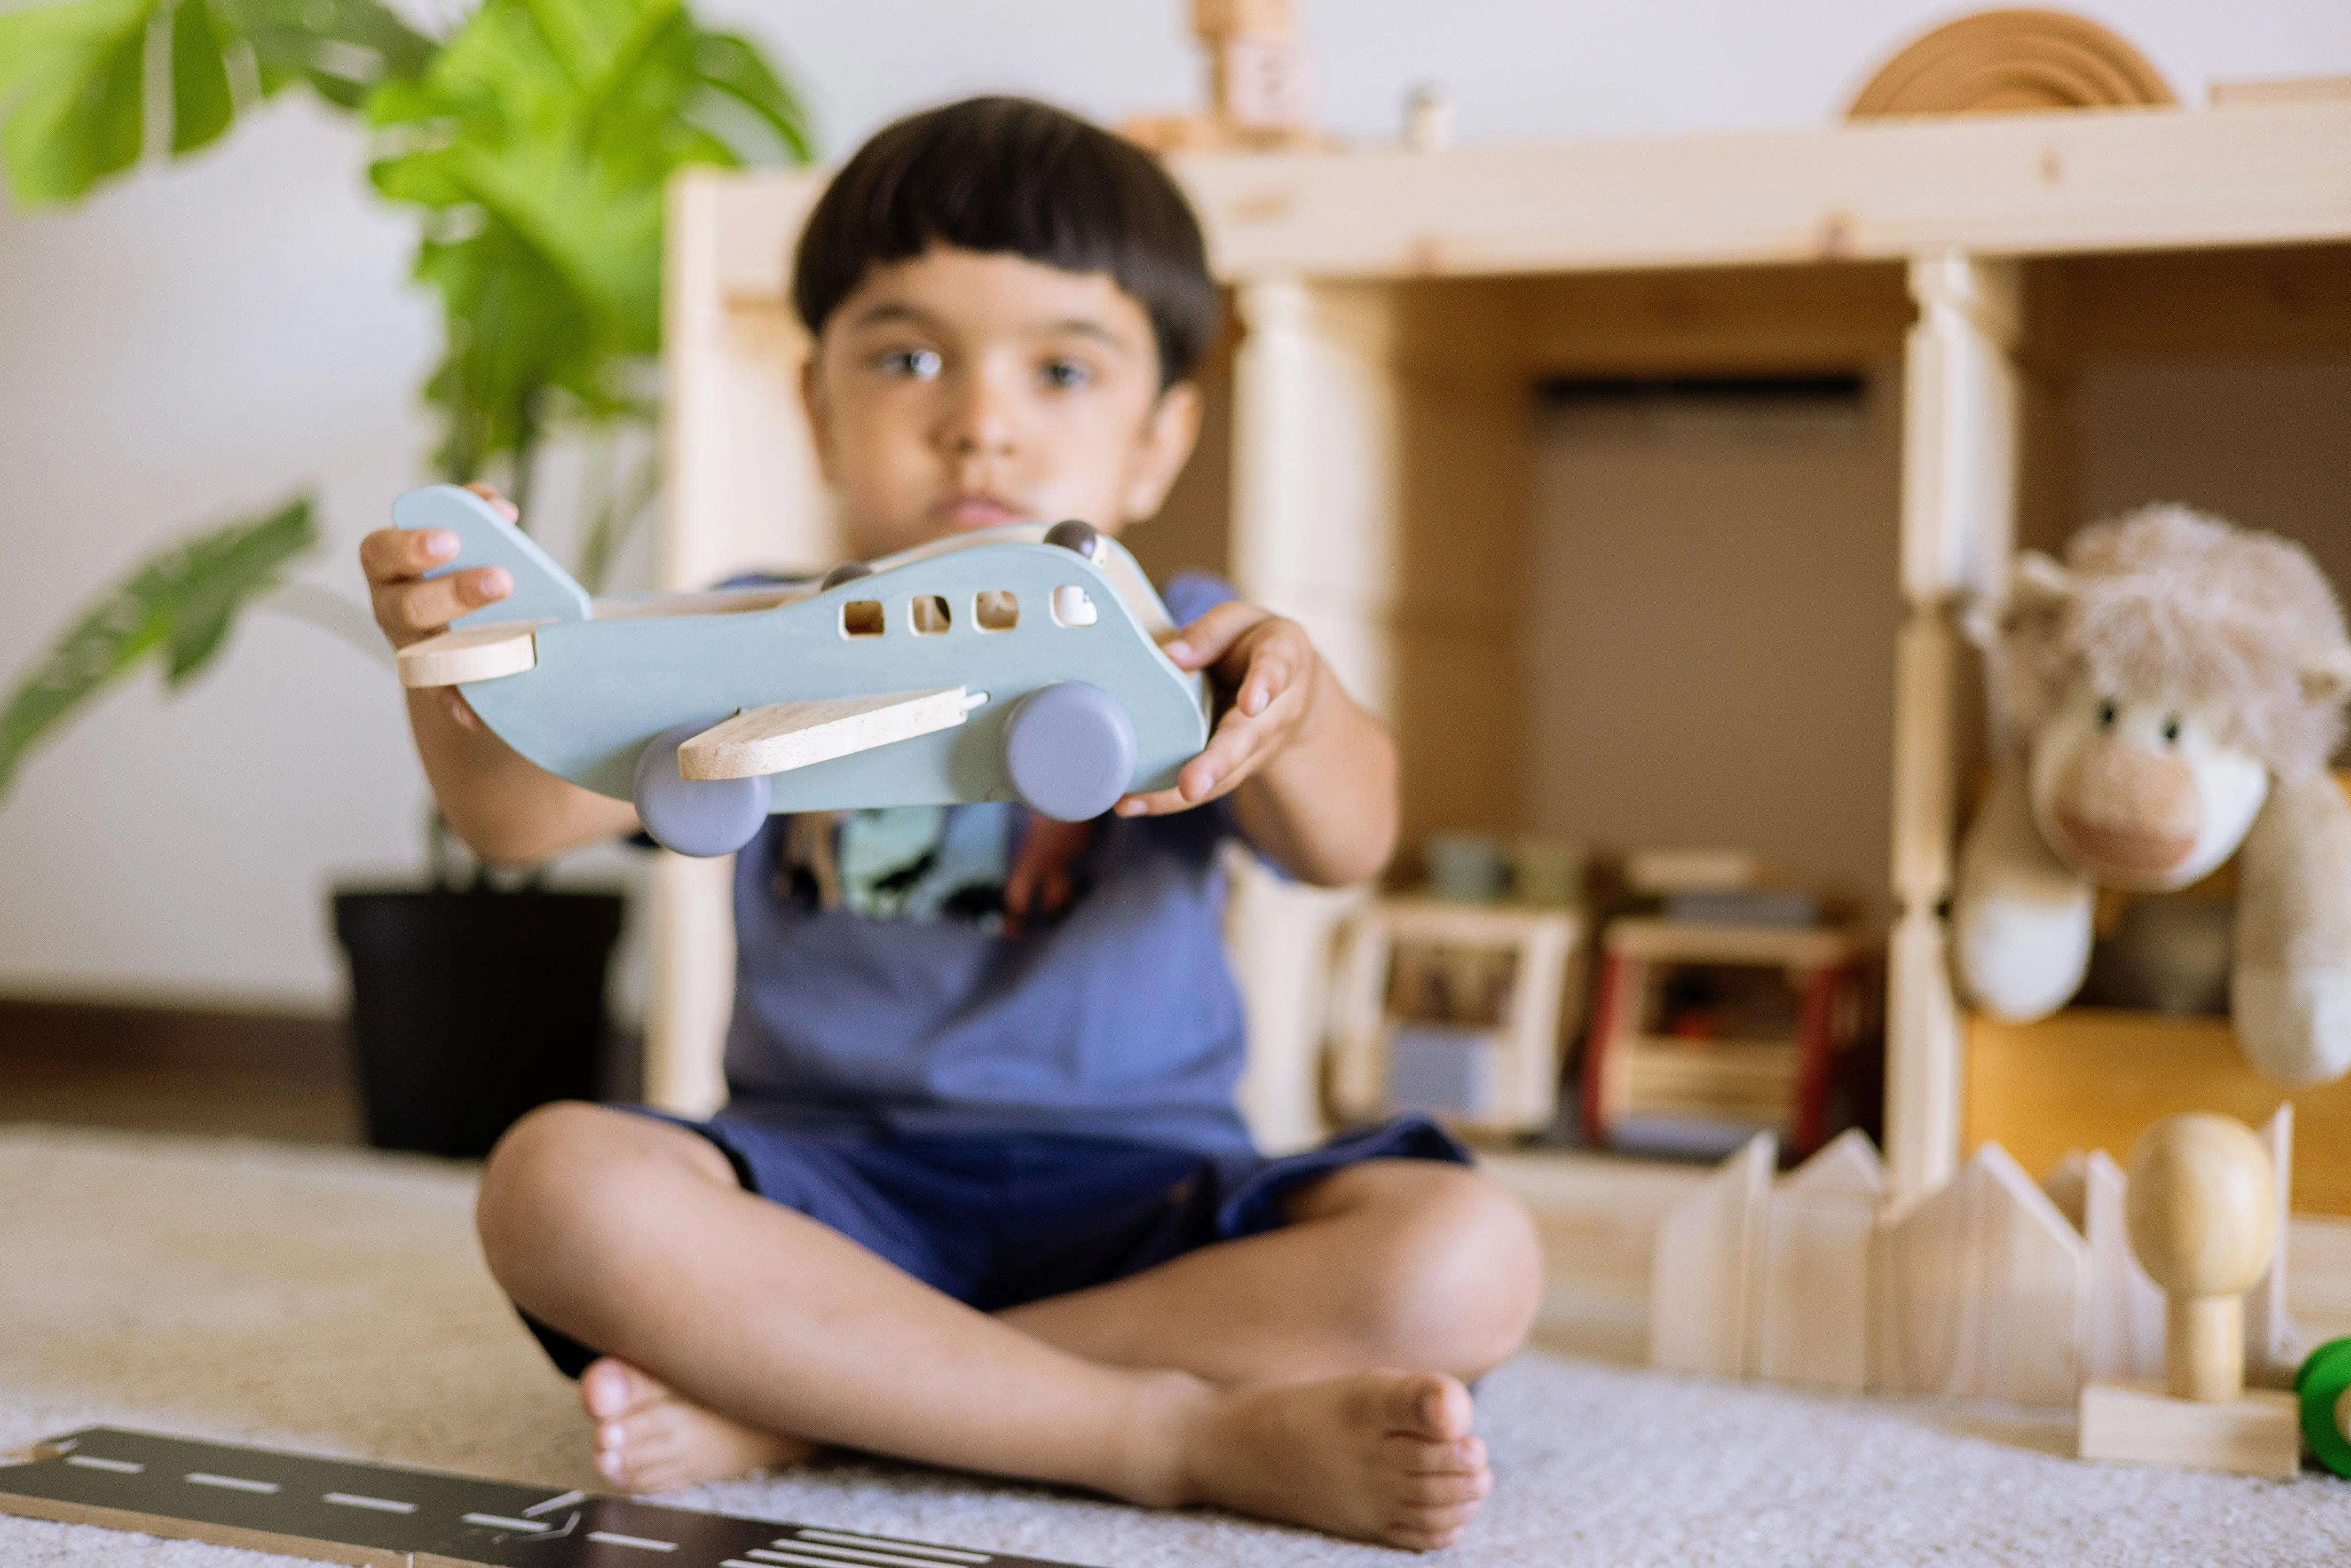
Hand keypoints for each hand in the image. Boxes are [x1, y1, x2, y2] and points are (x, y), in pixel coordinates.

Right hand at [359, 482, 516, 730]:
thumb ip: (475, 510)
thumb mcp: (462, 533)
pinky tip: (478, 714)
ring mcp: (407, 647)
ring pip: (421, 653)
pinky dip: (460, 703)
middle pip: (407, 605)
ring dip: (464, 647)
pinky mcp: (430, 681)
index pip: (381, 551)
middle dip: (454, 593)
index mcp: (389, 565)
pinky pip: (443, 697)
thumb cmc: (458, 564)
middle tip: (502, 581)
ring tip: (513, 640)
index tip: (452, 539)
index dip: (412, 546)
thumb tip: (500, 509)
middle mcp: (390, 607)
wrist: (459, 623)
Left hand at [1115, 601, 1318, 816]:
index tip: (1253, 702)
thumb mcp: (1237, 622)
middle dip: (1219, 762)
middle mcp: (1277, 709)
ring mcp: (1257, 745)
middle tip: (1191, 785)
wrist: (1290, 687)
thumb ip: (1208, 634)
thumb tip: (1168, 656)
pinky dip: (1167, 798)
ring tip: (1137, 803)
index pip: (1276, 667)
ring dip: (1183, 794)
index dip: (1265, 684)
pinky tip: (1131, 803)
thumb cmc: (1252, 644)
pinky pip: (1206, 785)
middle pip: (1248, 737)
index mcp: (1284, 657)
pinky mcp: (1234, 767)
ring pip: (1226, 773)